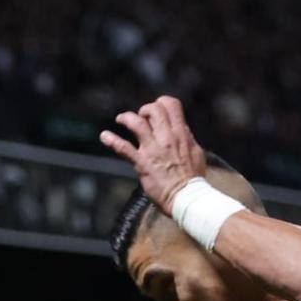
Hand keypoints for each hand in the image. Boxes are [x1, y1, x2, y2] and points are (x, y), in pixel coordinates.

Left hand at [99, 95, 208, 210]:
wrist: (185, 197)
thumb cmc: (192, 178)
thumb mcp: (195, 152)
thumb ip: (187, 137)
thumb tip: (181, 127)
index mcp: (180, 134)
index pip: (171, 105)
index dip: (162, 103)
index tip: (157, 110)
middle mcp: (166, 138)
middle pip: (153, 109)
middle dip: (145, 109)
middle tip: (141, 117)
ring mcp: (152, 149)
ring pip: (136, 123)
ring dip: (126, 118)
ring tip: (121, 119)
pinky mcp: (141, 163)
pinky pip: (123, 148)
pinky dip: (112, 140)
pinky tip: (104, 136)